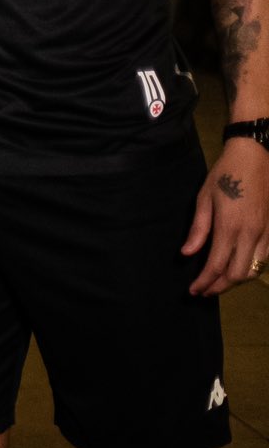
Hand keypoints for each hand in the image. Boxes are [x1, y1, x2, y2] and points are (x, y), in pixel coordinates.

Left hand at [183, 136, 268, 294]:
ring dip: (236, 280)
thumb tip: (188, 254)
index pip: (217, 266)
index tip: (193, 290)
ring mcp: (266, 233)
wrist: (256, 156)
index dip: (204, 282)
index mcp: (231, 227)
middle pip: (238, 275)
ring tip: (218, 282)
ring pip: (254, 270)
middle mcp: (252, 234)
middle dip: (219, 286)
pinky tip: (237, 267)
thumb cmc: (225, 174)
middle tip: (204, 290)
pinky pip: (264, 258)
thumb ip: (198, 229)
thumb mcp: (204, 198)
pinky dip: (250, 269)